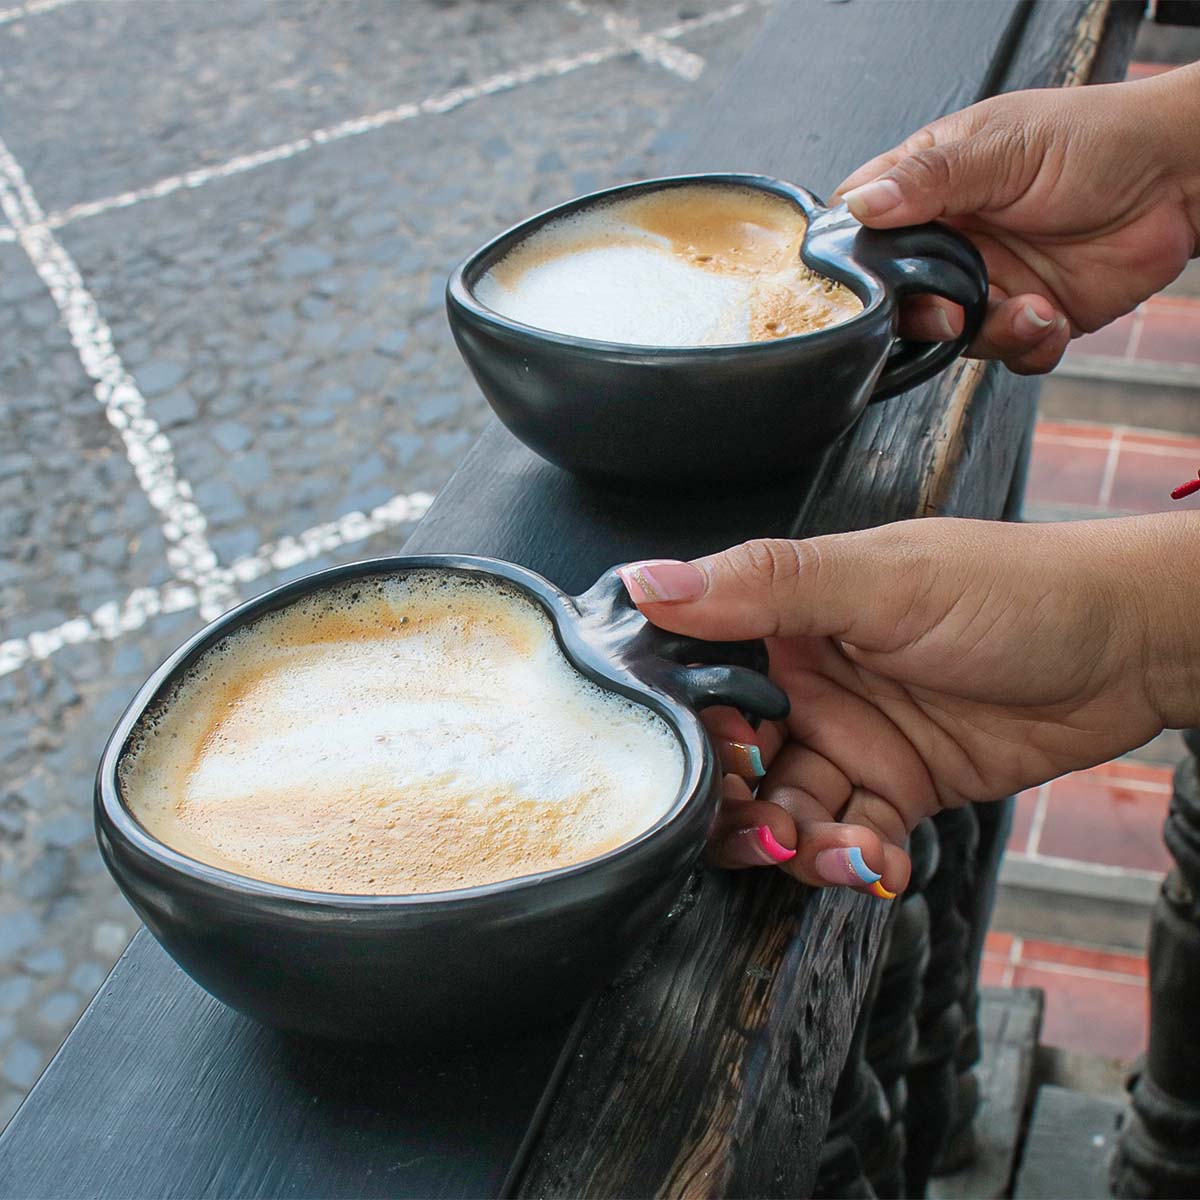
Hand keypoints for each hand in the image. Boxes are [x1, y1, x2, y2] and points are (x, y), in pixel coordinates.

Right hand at [618, 514, 1199, 896]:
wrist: (1129, 646)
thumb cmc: (1012, 588)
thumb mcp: (882, 581)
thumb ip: (766, 586)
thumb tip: (648, 581)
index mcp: (787, 618)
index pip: (701, 681)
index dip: (694, 732)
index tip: (719, 761)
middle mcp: (808, 682)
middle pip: (735, 760)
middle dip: (740, 807)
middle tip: (772, 828)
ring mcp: (853, 738)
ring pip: (788, 811)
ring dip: (800, 846)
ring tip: (844, 852)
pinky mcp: (898, 788)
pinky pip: (852, 839)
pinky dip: (859, 862)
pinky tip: (882, 865)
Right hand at [834, 64, 1199, 374]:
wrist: (1180, 178)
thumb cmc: (1096, 141)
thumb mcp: (1002, 148)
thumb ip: (929, 179)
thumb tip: (862, 205)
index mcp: (931, 186)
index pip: (863, 226)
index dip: (855, 259)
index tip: (870, 280)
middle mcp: (952, 238)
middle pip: (897, 298)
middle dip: (923, 316)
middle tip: (951, 311)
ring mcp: (986, 279)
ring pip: (950, 336)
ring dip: (988, 332)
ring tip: (1031, 307)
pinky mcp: (1026, 314)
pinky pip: (1005, 353)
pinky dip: (1027, 345)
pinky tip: (1052, 316)